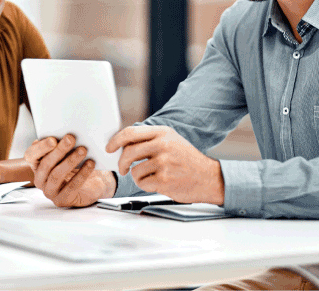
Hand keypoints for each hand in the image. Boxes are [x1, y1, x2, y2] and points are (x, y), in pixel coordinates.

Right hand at [24, 134, 116, 207]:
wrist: (94, 182)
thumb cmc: (78, 163)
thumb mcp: (68, 151)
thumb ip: (61, 143)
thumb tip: (63, 133)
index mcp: (37, 164)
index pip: (30, 155)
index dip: (40, 147)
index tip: (53, 139)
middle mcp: (40, 178)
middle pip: (45, 165)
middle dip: (59, 150)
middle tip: (71, 138)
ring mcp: (49, 191)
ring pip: (56, 175)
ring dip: (70, 161)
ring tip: (83, 150)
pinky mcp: (62, 200)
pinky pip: (71, 187)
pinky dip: (82, 174)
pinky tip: (90, 164)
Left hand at [106, 126, 224, 204]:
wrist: (209, 177)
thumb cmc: (187, 160)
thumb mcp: (171, 140)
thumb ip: (149, 139)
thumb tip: (122, 143)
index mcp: (162, 132)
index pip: (130, 133)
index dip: (115, 141)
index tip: (109, 148)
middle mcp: (163, 144)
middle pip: (128, 152)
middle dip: (122, 163)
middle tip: (124, 169)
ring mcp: (164, 162)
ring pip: (134, 170)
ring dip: (138, 177)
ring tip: (153, 176)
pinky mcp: (164, 180)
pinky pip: (142, 183)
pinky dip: (146, 185)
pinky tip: (158, 183)